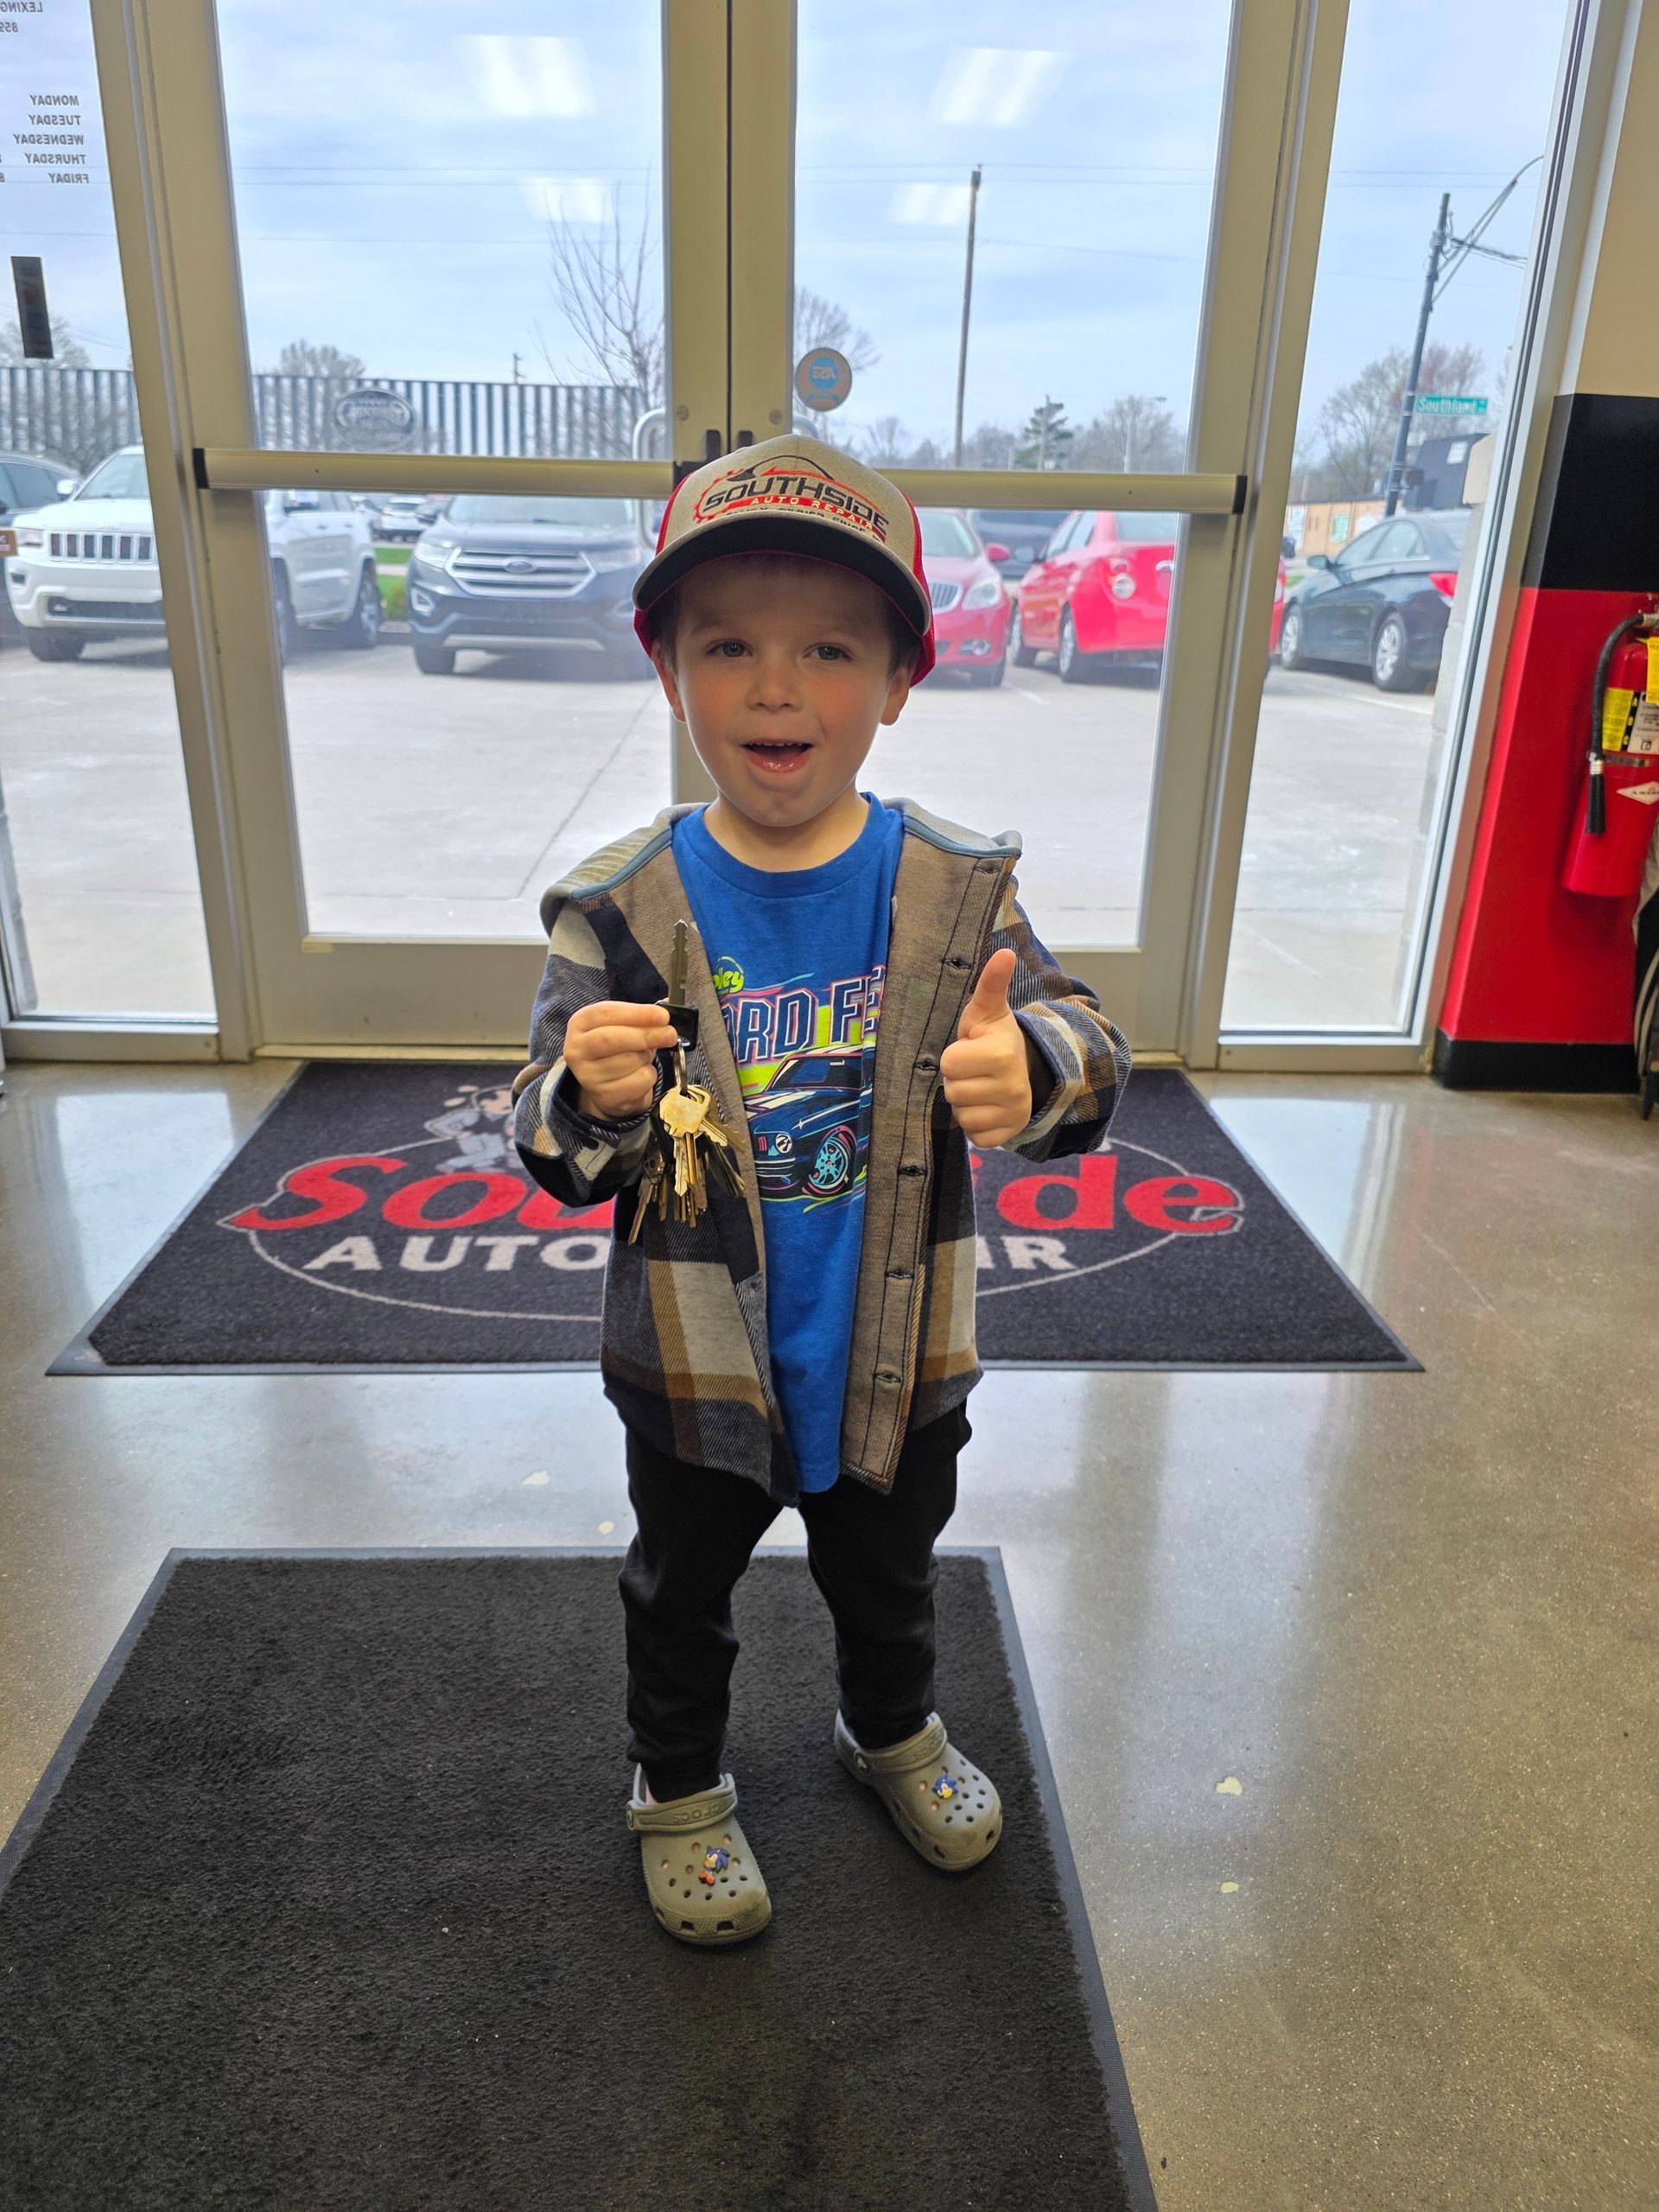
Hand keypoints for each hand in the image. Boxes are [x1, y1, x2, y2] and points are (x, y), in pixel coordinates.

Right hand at [565, 1001, 679, 1120]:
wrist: (607, 1085)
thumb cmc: (618, 1048)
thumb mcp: (625, 1025)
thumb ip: (643, 1015)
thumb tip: (671, 1006)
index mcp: (580, 1023)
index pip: (607, 1013)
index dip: (638, 1013)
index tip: (663, 1016)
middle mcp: (578, 1049)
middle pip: (614, 1039)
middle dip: (646, 1035)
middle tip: (670, 1034)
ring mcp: (588, 1076)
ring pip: (630, 1060)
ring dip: (647, 1057)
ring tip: (641, 1058)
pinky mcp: (605, 1096)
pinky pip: (639, 1081)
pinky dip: (649, 1076)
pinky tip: (639, 1074)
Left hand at [939, 947, 1031, 1148]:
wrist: (1023, 1068)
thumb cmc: (993, 1037)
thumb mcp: (987, 1010)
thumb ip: (991, 982)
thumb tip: (1004, 952)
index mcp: (1002, 1053)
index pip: (949, 1064)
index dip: (953, 1057)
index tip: (970, 1049)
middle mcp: (1012, 1086)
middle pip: (953, 1091)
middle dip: (958, 1080)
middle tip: (974, 1070)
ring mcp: (1014, 1112)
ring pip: (962, 1116)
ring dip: (965, 1103)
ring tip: (979, 1087)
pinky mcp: (1010, 1134)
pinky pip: (975, 1136)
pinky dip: (975, 1124)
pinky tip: (985, 1106)